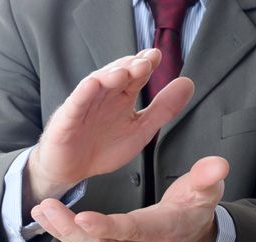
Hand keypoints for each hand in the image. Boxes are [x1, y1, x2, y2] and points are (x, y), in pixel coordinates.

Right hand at [26, 48, 193, 202]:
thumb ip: (163, 109)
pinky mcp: (67, 119)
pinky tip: (93, 85)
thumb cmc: (103, 148)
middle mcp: (103, 96)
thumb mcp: (141, 130)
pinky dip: (83, 94)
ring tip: (123, 72)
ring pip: (96, 85)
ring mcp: (84, 105)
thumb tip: (188, 84)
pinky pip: (76, 104)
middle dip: (130, 67)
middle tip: (145, 62)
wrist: (72, 170)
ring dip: (109, 76)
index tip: (157, 57)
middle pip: (116, 75)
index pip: (135, 76)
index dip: (145, 65)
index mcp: (121, 98)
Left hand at [31, 157, 228, 241]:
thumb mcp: (207, 192)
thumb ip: (207, 178)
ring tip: (40, 210)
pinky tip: (48, 216)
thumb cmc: (197, 209)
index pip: (132, 230)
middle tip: (47, 208)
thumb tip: (219, 164)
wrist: (192, 234)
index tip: (84, 218)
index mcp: (160, 228)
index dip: (109, 227)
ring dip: (62, 230)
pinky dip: (65, 231)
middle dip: (71, 229)